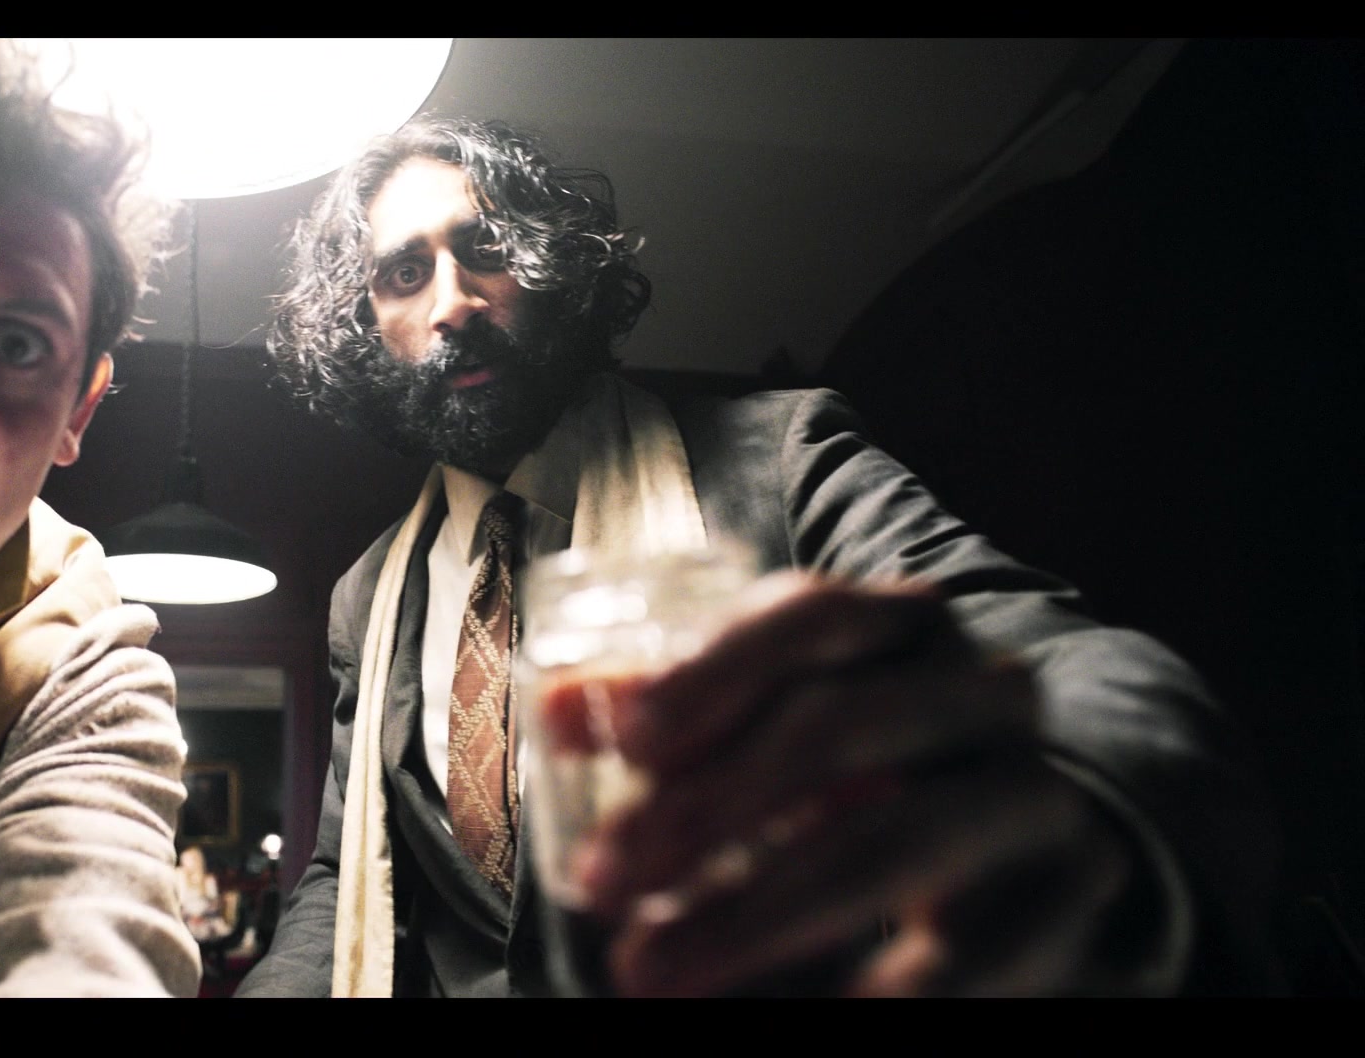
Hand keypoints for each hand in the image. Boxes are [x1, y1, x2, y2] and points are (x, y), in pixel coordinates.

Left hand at [544, 571, 1139, 995]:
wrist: (1040, 837)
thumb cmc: (873, 764)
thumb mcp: (780, 719)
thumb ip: (677, 714)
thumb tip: (560, 713)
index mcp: (903, 626)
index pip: (813, 615)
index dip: (713, 672)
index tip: (628, 743)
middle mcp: (980, 693)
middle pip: (836, 728)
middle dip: (702, 809)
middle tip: (599, 882)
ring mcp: (1032, 795)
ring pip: (887, 844)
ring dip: (749, 915)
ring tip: (646, 970)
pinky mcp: (1067, 898)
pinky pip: (970, 960)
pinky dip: (876, 994)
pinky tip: (804, 1012)